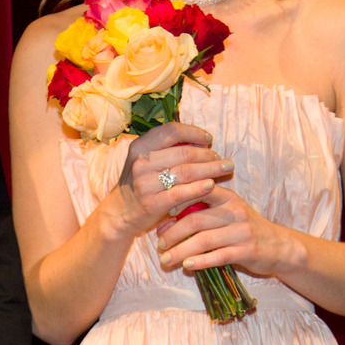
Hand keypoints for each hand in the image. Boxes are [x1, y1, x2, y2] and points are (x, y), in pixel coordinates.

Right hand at [111, 121, 234, 238]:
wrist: (119, 213)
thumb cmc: (140, 184)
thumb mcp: (145, 161)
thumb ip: (166, 149)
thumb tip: (200, 141)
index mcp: (140, 146)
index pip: (172, 131)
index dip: (194, 133)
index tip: (209, 140)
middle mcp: (142, 162)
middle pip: (184, 153)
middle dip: (208, 155)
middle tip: (222, 159)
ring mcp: (146, 183)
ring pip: (186, 172)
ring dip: (210, 169)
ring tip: (225, 169)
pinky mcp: (153, 203)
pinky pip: (181, 193)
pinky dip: (199, 188)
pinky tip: (211, 185)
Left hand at [155, 188, 299, 280]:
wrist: (279, 246)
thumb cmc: (245, 229)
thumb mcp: (228, 212)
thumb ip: (203, 210)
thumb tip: (168, 216)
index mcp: (227, 197)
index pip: (197, 193)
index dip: (176, 203)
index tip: (160, 216)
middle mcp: (234, 211)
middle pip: (196, 220)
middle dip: (173, 234)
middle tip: (160, 245)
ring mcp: (241, 232)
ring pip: (204, 241)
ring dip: (181, 251)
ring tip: (166, 260)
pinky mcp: (247, 251)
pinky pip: (218, 256)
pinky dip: (200, 262)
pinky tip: (187, 266)